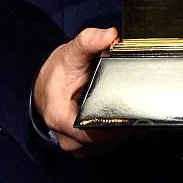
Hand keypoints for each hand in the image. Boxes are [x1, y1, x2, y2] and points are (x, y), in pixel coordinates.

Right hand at [32, 26, 130, 156]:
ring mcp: (75, 146)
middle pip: (102, 140)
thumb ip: (90, 40)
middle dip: (121, 123)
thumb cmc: (58, 71)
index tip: (131, 108)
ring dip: (119, 130)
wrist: (47, 85)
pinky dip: (114, 133)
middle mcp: (66, 137)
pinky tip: (122, 116)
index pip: (91, 131)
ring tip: (129, 107)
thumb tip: (110, 35)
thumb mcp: (71, 51)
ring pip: (106, 145)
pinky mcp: (84, 148)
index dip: (113, 123)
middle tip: (136, 103)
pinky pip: (104, 145)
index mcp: (59, 116)